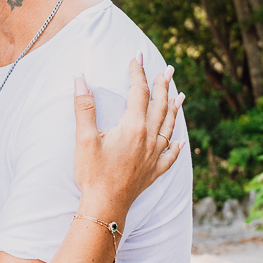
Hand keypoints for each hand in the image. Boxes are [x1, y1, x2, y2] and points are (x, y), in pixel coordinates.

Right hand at [73, 57, 182, 228]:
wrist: (105, 207)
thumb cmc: (93, 173)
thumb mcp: (85, 138)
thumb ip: (84, 107)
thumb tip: (80, 79)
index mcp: (133, 127)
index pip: (138, 92)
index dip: (137, 72)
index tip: (137, 56)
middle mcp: (149, 138)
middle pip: (159, 106)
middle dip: (163, 85)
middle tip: (168, 69)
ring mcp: (154, 156)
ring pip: (169, 127)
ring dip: (174, 109)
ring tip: (180, 95)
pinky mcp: (154, 172)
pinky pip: (170, 156)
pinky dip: (177, 147)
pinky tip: (181, 141)